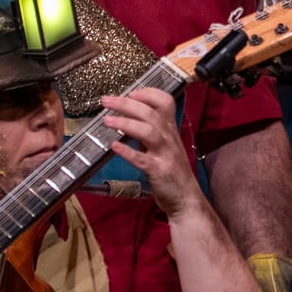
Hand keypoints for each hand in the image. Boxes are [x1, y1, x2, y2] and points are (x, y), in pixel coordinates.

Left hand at [104, 88, 201, 215]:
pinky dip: (127, 152)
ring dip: (126, 123)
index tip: (130, 92)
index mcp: (170, 130)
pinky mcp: (158, 171)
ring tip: (106, 120)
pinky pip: (142, 160)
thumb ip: (150, 132)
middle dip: (127, 104)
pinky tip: (114, 147)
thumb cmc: (172, 171)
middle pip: (151, 113)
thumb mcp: (165, 146)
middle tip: (106, 100)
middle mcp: (169, 138)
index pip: (165, 102)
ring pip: (148, 132)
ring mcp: (165, 154)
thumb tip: (127, 118)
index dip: (147, 93)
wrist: (185, 198)